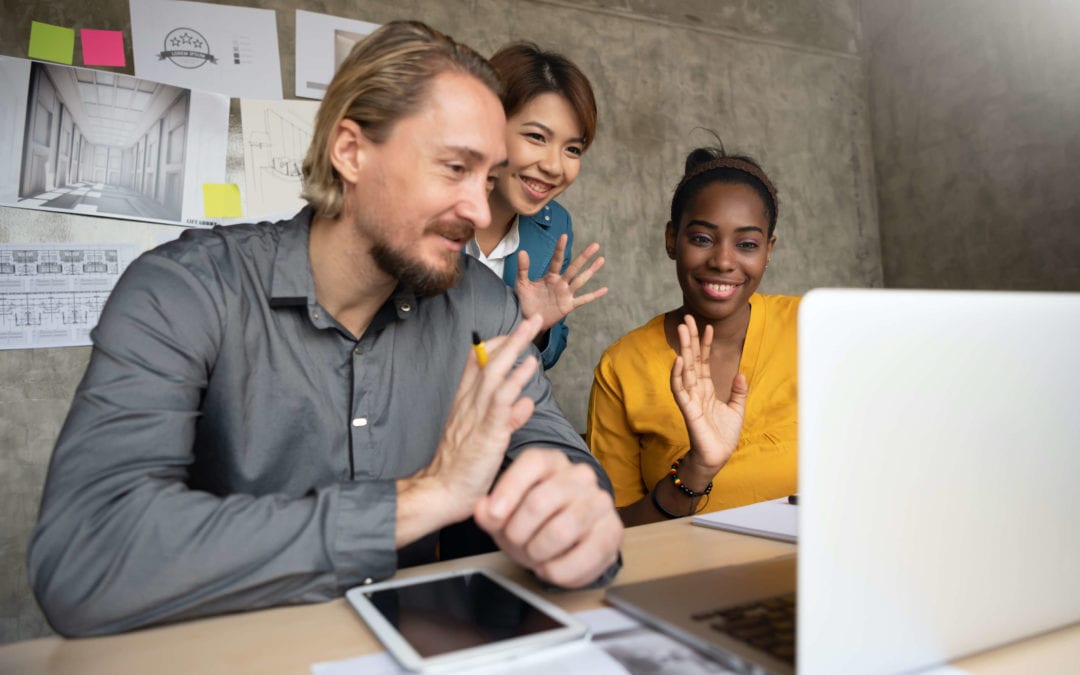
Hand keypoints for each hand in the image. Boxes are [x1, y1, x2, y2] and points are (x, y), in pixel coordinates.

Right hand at [410, 314, 543, 524]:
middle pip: (488, 360)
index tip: (513, 333)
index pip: (478, 364)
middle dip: (511, 337)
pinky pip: (501, 399)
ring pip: (495, 371)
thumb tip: (525, 401)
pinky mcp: (486, 431)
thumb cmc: (461, 470)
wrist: (441, 494)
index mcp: (464, 403)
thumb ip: (507, 418)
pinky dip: (515, 380)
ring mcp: (476, 415)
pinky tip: (529, 364)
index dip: (496, 346)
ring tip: (532, 327)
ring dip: (515, 347)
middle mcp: (468, 403)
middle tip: (531, 319)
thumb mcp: (486, 439)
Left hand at [474, 449, 622, 587]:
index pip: (532, 463)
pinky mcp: (613, 530)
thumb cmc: (533, 521)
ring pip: (561, 530)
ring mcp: (599, 501)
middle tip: (514, 543)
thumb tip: (484, 510)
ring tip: (533, 556)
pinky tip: (550, 568)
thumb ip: (490, 510)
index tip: (492, 515)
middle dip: (518, 532)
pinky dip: (560, 570)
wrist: (567, 538)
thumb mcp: (505, 513)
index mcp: (551, 461)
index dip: (508, 490)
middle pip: (540, 501)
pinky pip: (585, 556)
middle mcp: (579, 475)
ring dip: (538, 552)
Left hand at [515, 235, 607, 330]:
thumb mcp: (522, 284)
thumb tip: (522, 252)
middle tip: (595, 245)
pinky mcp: (569, 305)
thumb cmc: (527, 300)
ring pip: (581, 280)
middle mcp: (561, 283)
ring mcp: (566, 294)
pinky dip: (594, 295)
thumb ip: (523, 269)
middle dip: (584, 257)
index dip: (560, 249)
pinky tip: (605, 289)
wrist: (530, 319)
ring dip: (591, 271)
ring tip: (601, 259)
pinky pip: (583, 299)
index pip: (556, 260)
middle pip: (574, 268)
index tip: (564, 236)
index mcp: (550, 276)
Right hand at [669, 315, 747, 485]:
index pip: (703, 362)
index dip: (705, 344)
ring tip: (682, 330)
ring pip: (684, 369)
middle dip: (690, 339)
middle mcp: (696, 391)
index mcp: (707, 390)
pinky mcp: (688, 410)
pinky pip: (679, 390)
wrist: (717, 458)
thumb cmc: (722, 437)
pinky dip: (677, 375)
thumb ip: (738, 392)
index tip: (707, 326)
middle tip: (687, 318)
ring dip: (683, 349)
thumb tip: (741, 374)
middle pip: (691, 359)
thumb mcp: (737, 410)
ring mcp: (690, 399)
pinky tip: (678, 359)